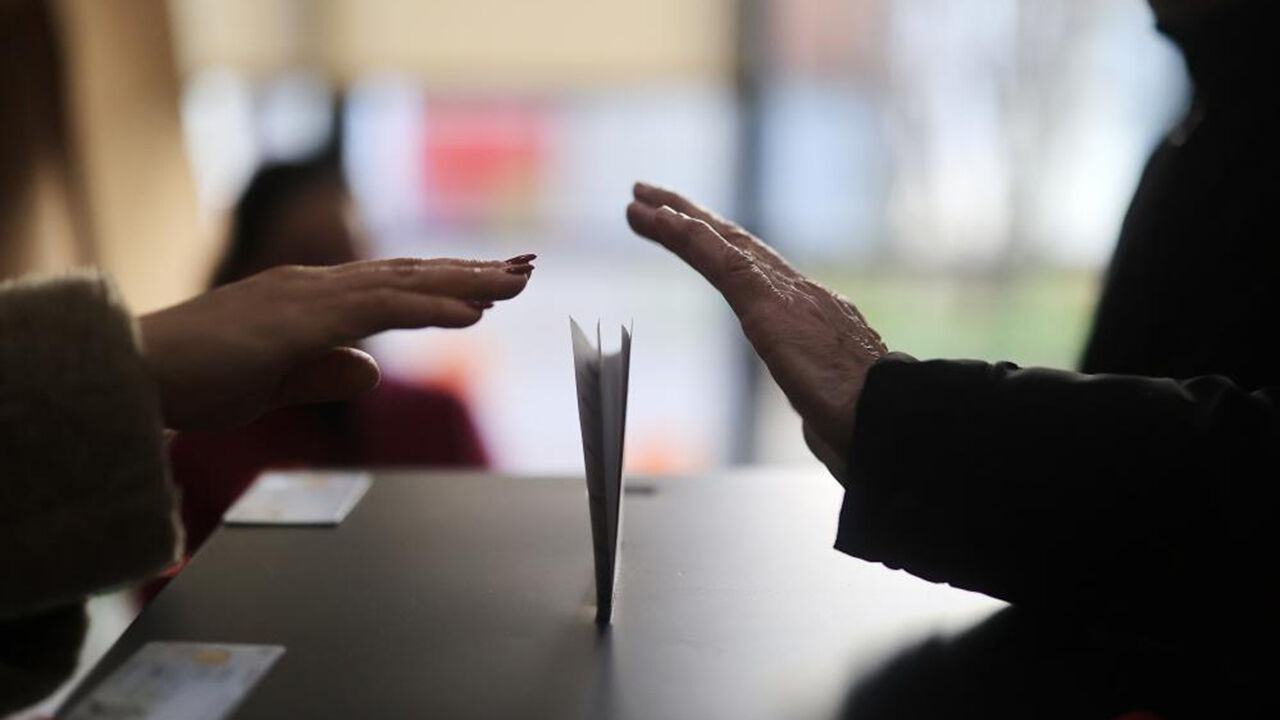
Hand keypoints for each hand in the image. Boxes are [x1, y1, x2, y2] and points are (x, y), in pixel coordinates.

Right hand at [138, 256, 534, 429]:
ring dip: (466, 282)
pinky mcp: (300, 320)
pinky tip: (473, 311)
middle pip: (410, 274)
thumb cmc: (192, 380)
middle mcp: (315, 287)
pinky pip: (379, 310)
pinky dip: (430, 307)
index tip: (491, 286)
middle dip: (472, 273)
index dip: (444, 284)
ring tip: (517, 281)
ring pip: (405, 282)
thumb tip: (371, 372)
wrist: (131, 374)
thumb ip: (324, 372)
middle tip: (525, 267)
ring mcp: (308, 297)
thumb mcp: (274, 382)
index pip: (392, 286)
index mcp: (309, 300)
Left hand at [626, 183, 884, 483]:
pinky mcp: (769, 304)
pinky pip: (720, 261)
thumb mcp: (834, 411)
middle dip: (693, 219)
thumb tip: (818, 423)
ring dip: (677, 218)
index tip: (693, 232)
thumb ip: (818, 405)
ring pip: (723, 243)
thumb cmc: (868, 425)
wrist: (889, 422)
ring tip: (639, 200)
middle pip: (737, 245)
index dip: (722, 248)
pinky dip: (687, 237)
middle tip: (652, 197)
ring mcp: (787, 294)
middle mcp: (801, 294)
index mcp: (814, 317)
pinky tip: (660, 218)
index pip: (758, 272)